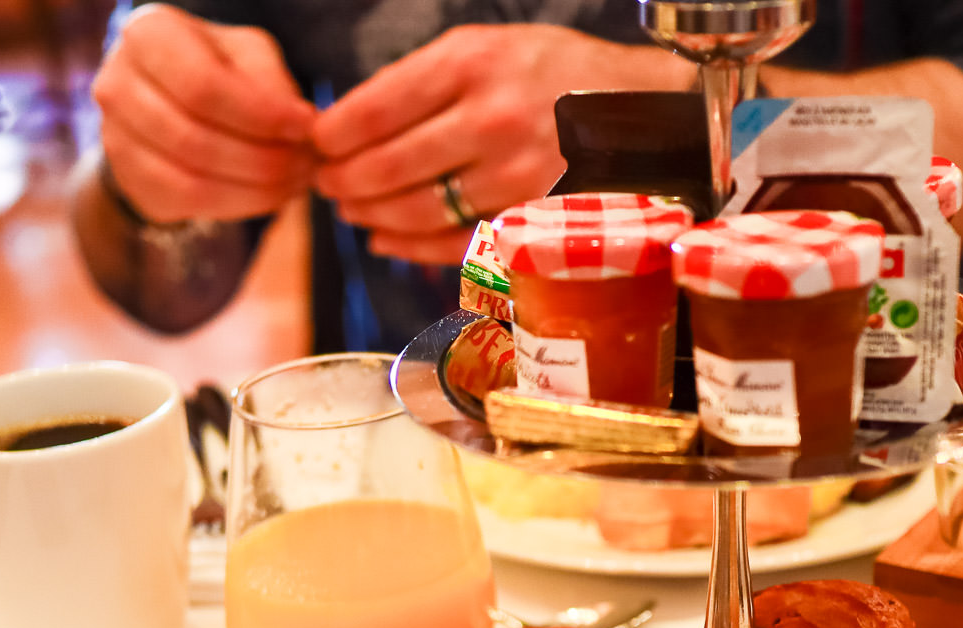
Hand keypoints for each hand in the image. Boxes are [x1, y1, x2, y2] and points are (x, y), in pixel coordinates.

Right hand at [92, 5, 316, 222]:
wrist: (169, 99)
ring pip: (192, 179)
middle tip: (307, 164)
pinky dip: (238, 205)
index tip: (306, 127)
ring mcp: (114, 135)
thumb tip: (302, 125)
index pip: (203, 86)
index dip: (261, 115)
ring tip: (295, 181)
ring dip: (255, 188)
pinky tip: (268, 196)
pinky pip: (188, 203)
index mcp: (148, 35)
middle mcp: (118, 83)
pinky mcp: (129, 178)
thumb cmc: (217, 67)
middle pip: (195, 138)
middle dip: (263, 159)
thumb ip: (271, 83)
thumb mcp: (247, 56)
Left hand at [312, 25, 691, 263]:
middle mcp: (490, 119)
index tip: (318, 144)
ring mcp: (512, 175)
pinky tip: (386, 238)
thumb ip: (425, 81)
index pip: (373, 108)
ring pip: (414, 210)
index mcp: (471, 64)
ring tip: (354, 209)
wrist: (645, 113)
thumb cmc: (558, 76)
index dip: (332, 135)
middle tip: (329, 184)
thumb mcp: (491, 48)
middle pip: (385, 167)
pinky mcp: (527, 218)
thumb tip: (351, 124)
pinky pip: (451, 241)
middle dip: (344, 181)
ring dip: (371, 216)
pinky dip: (407, 245)